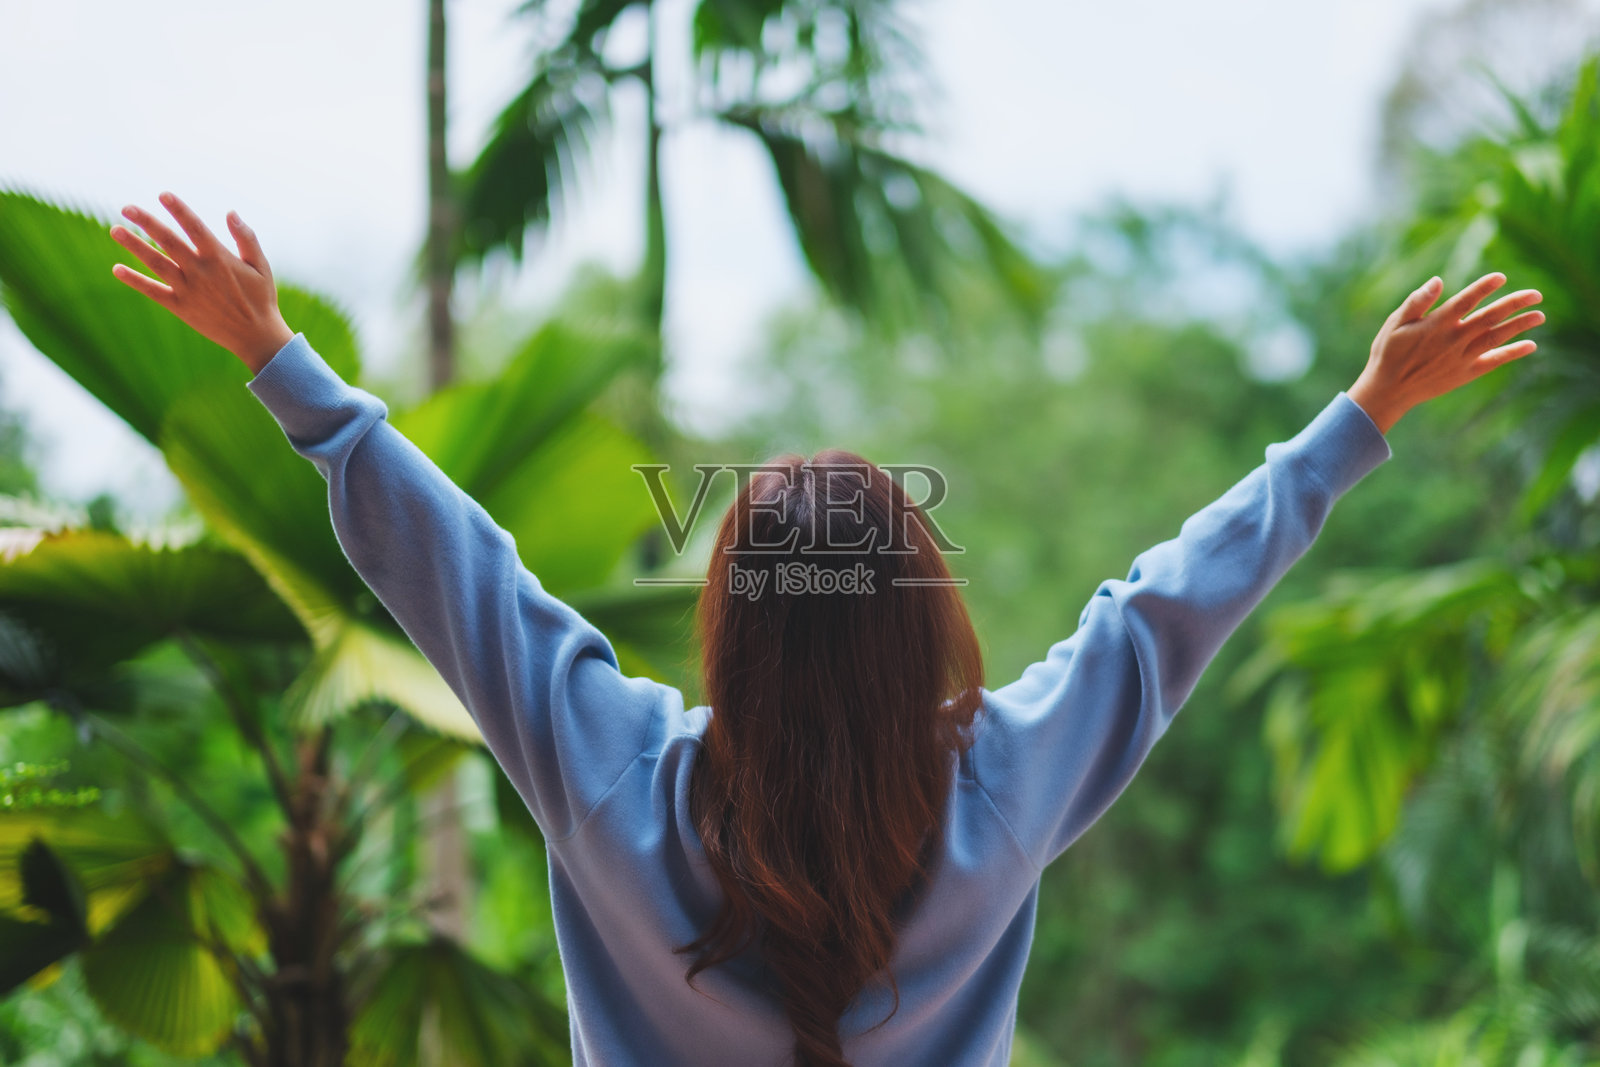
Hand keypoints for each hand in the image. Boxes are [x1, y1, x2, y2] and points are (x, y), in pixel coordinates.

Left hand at [109, 191, 294, 374]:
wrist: (256, 337)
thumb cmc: (261, 298)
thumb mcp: (261, 266)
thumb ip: (246, 238)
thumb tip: (230, 212)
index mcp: (220, 258)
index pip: (194, 227)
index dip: (179, 210)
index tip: (163, 195)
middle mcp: (200, 272)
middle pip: (168, 241)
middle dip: (147, 222)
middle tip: (127, 208)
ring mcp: (188, 290)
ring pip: (156, 263)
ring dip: (134, 246)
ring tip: (115, 230)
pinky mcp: (181, 307)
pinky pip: (153, 291)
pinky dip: (135, 281)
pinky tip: (117, 269)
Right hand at [1347, 272, 1543, 433]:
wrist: (1388, 390)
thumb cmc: (1388, 353)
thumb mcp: (1394, 324)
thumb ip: (1416, 302)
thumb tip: (1438, 281)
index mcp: (1436, 324)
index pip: (1465, 301)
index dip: (1483, 288)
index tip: (1501, 277)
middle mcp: (1453, 340)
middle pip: (1490, 317)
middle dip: (1514, 304)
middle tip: (1536, 294)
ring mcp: (1461, 358)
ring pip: (1496, 337)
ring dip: (1520, 326)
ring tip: (1540, 315)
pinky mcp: (1465, 374)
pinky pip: (1493, 361)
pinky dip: (1512, 353)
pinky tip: (1531, 345)